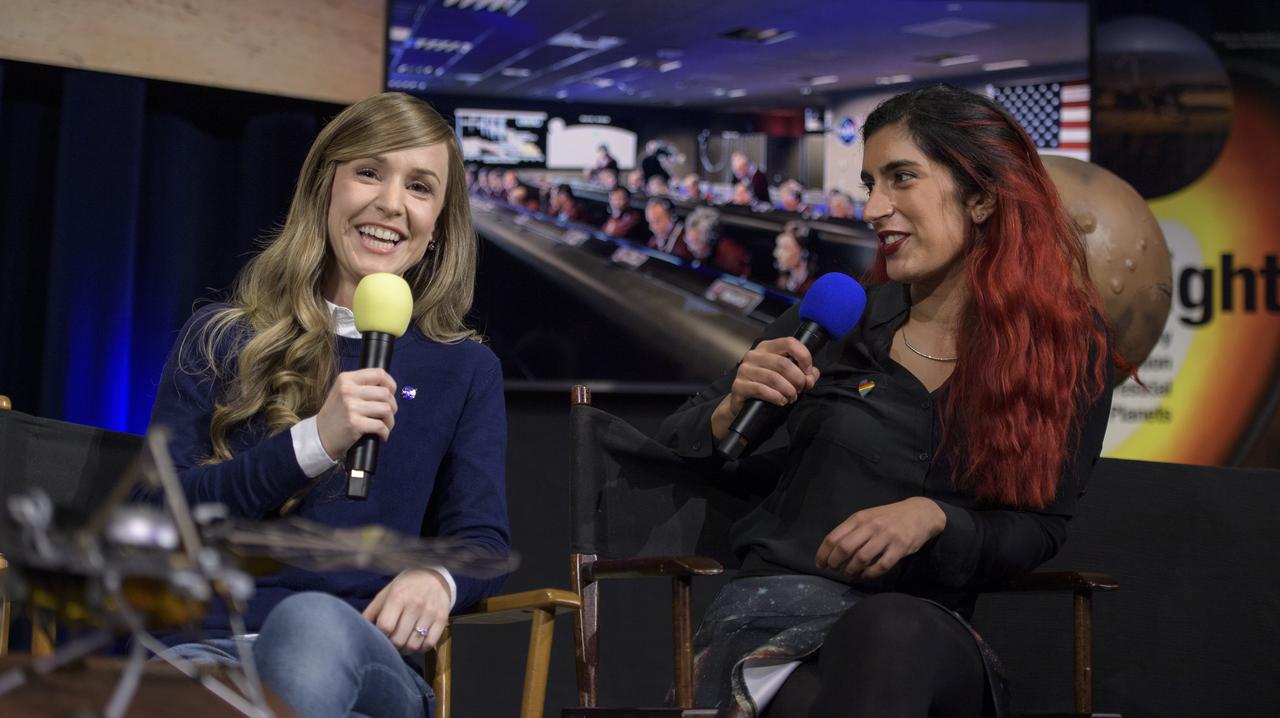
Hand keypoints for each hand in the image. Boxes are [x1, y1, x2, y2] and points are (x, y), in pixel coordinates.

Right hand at [315, 368, 397, 458]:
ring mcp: (351, 407)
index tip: (391, 394)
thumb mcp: (344, 392)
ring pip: (386, 409)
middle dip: (392, 406)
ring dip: (390, 421)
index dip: (390, 384)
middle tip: (387, 415)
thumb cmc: (337, 414)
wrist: (320, 435)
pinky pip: (381, 426)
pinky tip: (381, 435)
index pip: (379, 373)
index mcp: (346, 379)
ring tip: (384, 426)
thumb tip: (389, 388)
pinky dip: (385, 432)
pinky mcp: (354, 424)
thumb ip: (363, 386)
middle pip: (385, 393)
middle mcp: (348, 390)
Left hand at [363, 569, 451, 652]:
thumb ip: (372, 611)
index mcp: (398, 596)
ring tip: (401, 644)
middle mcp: (415, 604)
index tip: (380, 636)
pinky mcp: (442, 619)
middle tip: (390, 643)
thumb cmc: (406, 586)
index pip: (385, 626)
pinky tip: (415, 642)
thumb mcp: (386, 593)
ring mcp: (430, 613)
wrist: (435, 577)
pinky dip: (419, 648)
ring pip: (413, 645)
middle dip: (391, 646)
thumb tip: (360, 630)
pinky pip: (428, 644)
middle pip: (398, 639)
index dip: (380, 636)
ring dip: (404, 650)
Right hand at [711, 337, 819, 439]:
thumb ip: (803, 373)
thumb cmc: (766, 386)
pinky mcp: (739, 385)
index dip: (804, 357)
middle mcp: (754, 355)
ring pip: (774, 378)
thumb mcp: (786, 376)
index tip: (808, 372)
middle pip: (783, 363)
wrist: (743, 403)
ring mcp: (745, 370)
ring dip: (788, 390)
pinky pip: (761, 389)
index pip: (790, 343)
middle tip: (800, 389)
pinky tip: (781, 401)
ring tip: (791, 397)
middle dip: (797, 379)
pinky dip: (776, 397)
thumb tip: (811, 376)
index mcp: (767, 347)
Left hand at [815, 498, 946, 578]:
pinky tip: (866, 574)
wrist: (920, 513)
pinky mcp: (900, 548)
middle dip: (835, 562)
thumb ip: (852, 530)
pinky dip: (870, 573)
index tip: (820, 564)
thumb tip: (833, 550)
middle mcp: (871, 526)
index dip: (824, 553)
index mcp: (859, 518)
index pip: (834, 537)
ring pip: (862, 558)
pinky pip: (881, 566)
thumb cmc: (888, 517)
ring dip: (852, 570)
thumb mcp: (868, 517)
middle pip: (845, 548)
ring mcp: (886, 537)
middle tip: (834, 569)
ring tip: (850, 573)